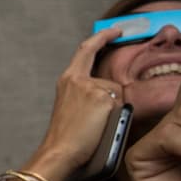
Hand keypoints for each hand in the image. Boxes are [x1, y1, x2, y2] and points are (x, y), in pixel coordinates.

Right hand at [30, 26, 126, 176]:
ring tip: (95, 128)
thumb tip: (110, 96)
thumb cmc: (66, 135)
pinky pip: (120, 105)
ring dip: (113, 111)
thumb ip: (86, 92)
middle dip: (112, 101)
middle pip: (110, 81)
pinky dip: (115, 117)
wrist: (60, 150)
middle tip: (107, 108)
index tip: (116, 30)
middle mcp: (77, 79)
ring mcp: (91, 87)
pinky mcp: (103, 98)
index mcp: (67, 79)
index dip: (102, 37)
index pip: (86, 50)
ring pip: (116, 95)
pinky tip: (100, 127)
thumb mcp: (70, 105)